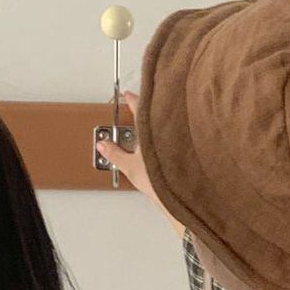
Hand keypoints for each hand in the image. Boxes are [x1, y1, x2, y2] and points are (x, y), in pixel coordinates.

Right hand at [99, 93, 181, 231]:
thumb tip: (103, 145)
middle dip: (146, 110)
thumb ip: (114, 153)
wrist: (181, 195)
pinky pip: (174, 135)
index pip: (141, 108)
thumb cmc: (160, 181)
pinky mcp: (185, 149)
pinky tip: (162, 141)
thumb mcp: (130, 166)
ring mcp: (178, 139)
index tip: (127, 94)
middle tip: (137, 105)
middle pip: (156, 115)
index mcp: (152, 128)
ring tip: (147, 124)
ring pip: (165, 125)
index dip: (133, 100)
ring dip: (156, 122)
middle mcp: (167, 129)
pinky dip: (166, 134)